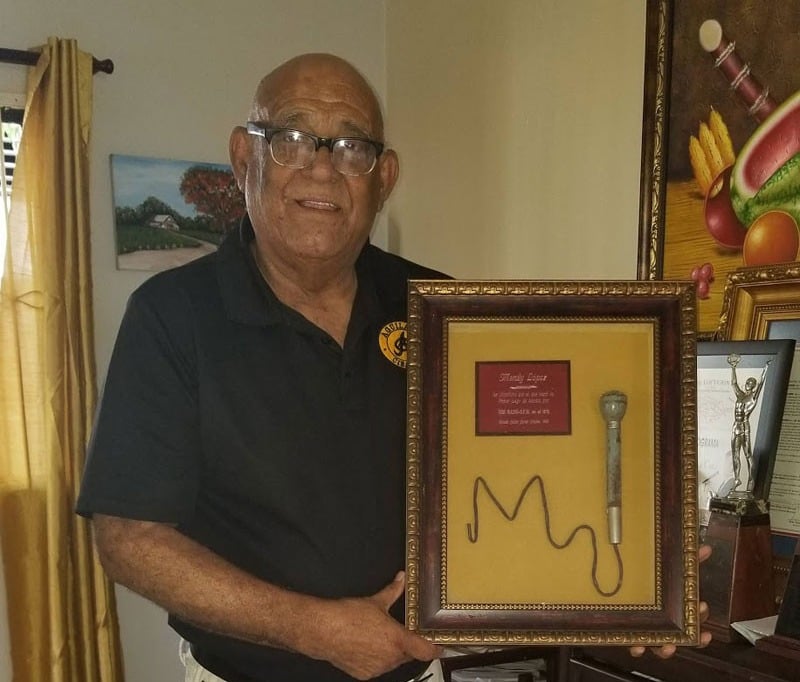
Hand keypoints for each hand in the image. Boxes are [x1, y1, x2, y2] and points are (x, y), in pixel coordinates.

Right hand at [305, 571, 440, 679]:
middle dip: (405, 646)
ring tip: (377, 637)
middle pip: (407, 655)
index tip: (439, 647)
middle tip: (398, 634)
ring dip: (390, 653)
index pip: (426, 651)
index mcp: (398, 640)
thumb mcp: (376, 601)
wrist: (323, 630)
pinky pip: (376, 668)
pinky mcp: (364, 675)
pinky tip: (365, 647)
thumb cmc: (349, 616)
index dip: (435, 649)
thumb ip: (393, 591)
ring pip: (392, 662)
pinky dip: (375, 660)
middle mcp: (390, 658)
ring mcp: (377, 669)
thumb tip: (402, 578)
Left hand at [628, 544, 712, 657]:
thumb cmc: (649, 580)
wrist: (617, 582)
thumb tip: (706, 548)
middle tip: (693, 630)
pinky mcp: (630, 635)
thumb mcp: (668, 568)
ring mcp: (649, 631)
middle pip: (683, 636)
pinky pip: (635, 646)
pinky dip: (638, 648)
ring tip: (669, 646)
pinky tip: (638, 646)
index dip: (700, 615)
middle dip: (691, 637)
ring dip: (666, 649)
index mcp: (676, 609)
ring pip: (661, 646)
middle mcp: (665, 624)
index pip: (694, 618)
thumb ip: (686, 560)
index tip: (701, 606)